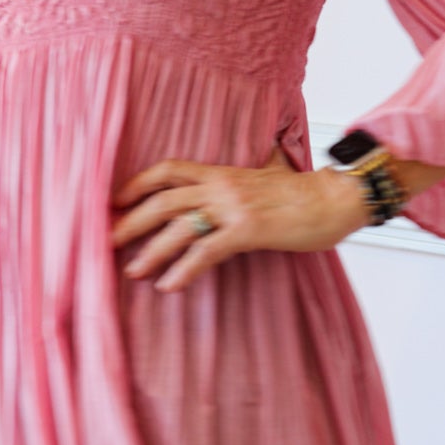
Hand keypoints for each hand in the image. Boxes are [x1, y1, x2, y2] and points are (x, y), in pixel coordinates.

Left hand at [110, 145, 370, 292]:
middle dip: (130, 222)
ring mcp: (233, 207)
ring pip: (178, 227)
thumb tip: (260, 158)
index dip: (137, 184)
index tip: (115, 202)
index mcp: (222, 172)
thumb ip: (253, 170)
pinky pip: (206, 252)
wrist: (337, 198)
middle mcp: (221, 186)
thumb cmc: (306, 192)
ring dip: (151, 252)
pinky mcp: (248, 230)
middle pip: (162, 200)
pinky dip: (184, 270)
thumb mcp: (271, 173)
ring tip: (133, 272)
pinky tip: (170, 286)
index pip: (168, 170)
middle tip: (106, 242)